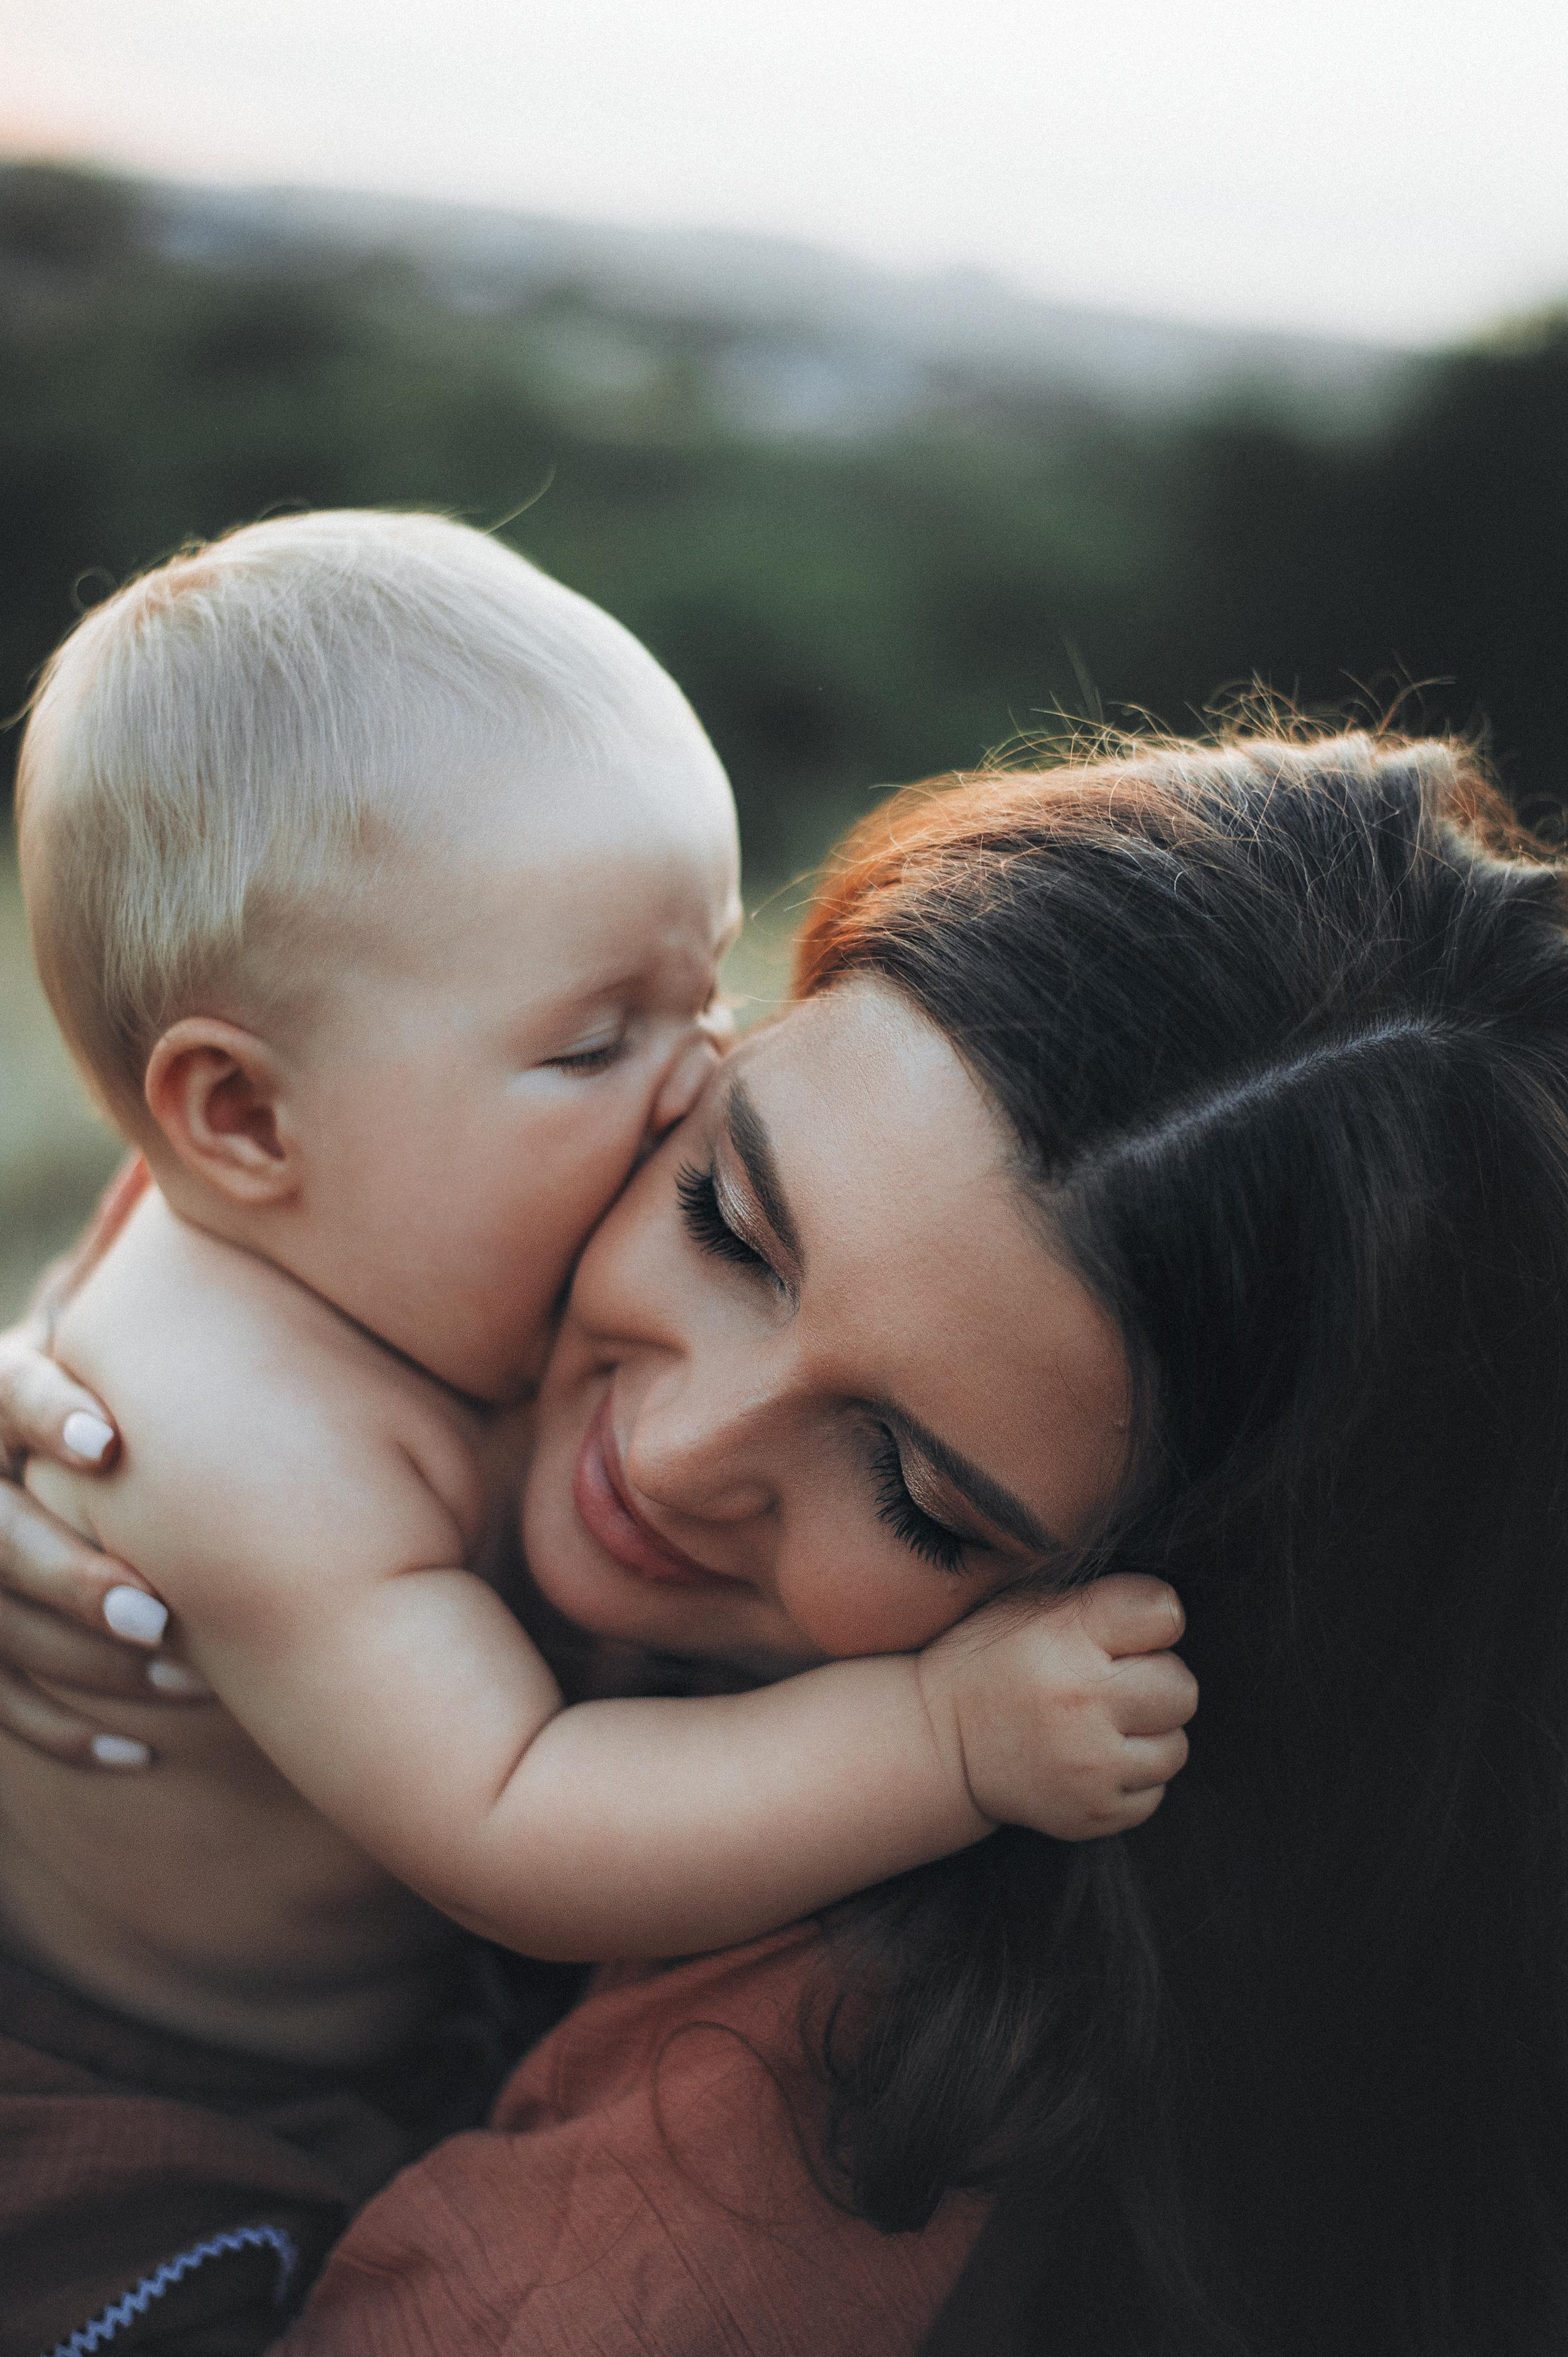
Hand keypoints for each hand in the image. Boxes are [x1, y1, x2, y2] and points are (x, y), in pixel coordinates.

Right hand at [0, 1306, 205, 1767]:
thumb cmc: (156, 1383)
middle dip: (68, 1574)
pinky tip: (136, 1755)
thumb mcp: (150, 1340)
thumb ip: (189, 1311)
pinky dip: (62, 1726)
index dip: (46, 1412)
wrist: (96, 1451)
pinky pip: (0, 1698)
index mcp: (6, 1390)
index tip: (113, 1441)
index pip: (1, 1388)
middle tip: (158, 1609)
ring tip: (181, 1677)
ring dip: (83, 1658)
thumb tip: (299, 1259)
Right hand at [922, 1574, 1196, 1840]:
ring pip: (1175, 1746)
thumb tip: (1173, 1611)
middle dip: (1156, 1680)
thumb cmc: (993, 1661)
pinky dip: (1132, 1777)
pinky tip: (1093, 1759)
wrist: (941, 1744)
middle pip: (1182, 1687)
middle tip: (1113, 1682)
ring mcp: (1090, 1767)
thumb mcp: (1029, 1606)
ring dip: (1149, 1734)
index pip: (1164, 1613)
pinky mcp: (1094, 1815)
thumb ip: (1101, 1601)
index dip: (1153, 1620)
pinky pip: (1154, 1793)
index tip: (1127, 1631)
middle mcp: (1082, 1703)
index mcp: (1066, 1637)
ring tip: (1102, 1723)